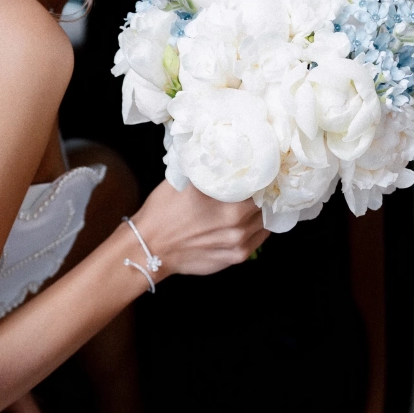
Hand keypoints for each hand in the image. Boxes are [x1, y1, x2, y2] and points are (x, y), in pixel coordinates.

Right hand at [131, 181, 268, 277]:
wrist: (148, 247)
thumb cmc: (163, 212)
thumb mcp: (185, 181)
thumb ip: (211, 171)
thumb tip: (226, 154)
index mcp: (229, 203)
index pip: (261, 185)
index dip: (262, 176)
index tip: (260, 170)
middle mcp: (238, 225)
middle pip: (265, 204)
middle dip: (261, 194)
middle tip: (256, 186)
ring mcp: (239, 244)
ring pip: (264, 223)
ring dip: (260, 213)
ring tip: (251, 205)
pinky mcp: (236, 258)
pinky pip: (257, 240)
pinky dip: (255, 230)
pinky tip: (245, 223)